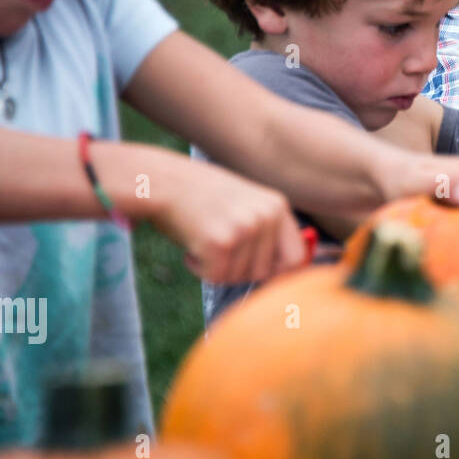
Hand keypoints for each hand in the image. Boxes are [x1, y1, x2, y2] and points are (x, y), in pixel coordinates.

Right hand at [147, 158, 305, 284]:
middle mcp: (267, 215)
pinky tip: (191, 247)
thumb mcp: (245, 205)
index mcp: (277, 206)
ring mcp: (245, 227)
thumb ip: (267, 234)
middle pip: (265, 273)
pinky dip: (199, 269)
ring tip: (203, 240)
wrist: (161, 181)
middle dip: (239, 271)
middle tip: (218, 250)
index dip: (278, 273)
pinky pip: (216, 277)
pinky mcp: (220, 241)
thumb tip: (290, 272)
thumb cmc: (201, 197)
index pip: (297, 258)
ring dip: (217, 268)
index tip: (256, 272)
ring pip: (239, 278)